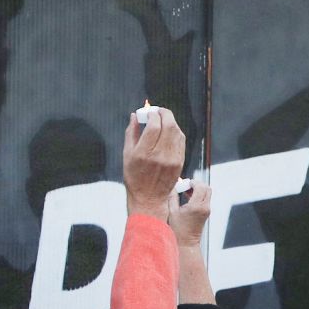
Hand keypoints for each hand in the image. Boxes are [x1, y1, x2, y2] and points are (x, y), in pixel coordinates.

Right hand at [122, 105, 184, 219]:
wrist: (149, 198)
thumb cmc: (134, 177)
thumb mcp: (127, 155)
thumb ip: (131, 133)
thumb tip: (135, 115)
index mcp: (144, 153)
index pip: (154, 124)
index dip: (152, 114)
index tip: (148, 112)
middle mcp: (160, 155)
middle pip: (168, 125)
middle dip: (164, 113)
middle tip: (158, 111)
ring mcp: (172, 158)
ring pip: (176, 131)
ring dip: (170, 121)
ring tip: (163, 120)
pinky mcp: (180, 162)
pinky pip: (181, 140)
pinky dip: (175, 132)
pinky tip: (169, 131)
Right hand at [168, 181, 211, 245]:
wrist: (186, 243)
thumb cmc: (178, 229)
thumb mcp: (172, 212)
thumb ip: (172, 196)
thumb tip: (173, 185)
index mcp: (196, 207)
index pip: (200, 187)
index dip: (192, 182)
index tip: (184, 183)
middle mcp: (204, 207)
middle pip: (207, 188)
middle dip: (197, 184)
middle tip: (186, 185)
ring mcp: (207, 210)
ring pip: (207, 193)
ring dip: (198, 189)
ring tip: (186, 192)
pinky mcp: (206, 212)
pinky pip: (205, 199)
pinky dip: (199, 195)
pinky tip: (188, 198)